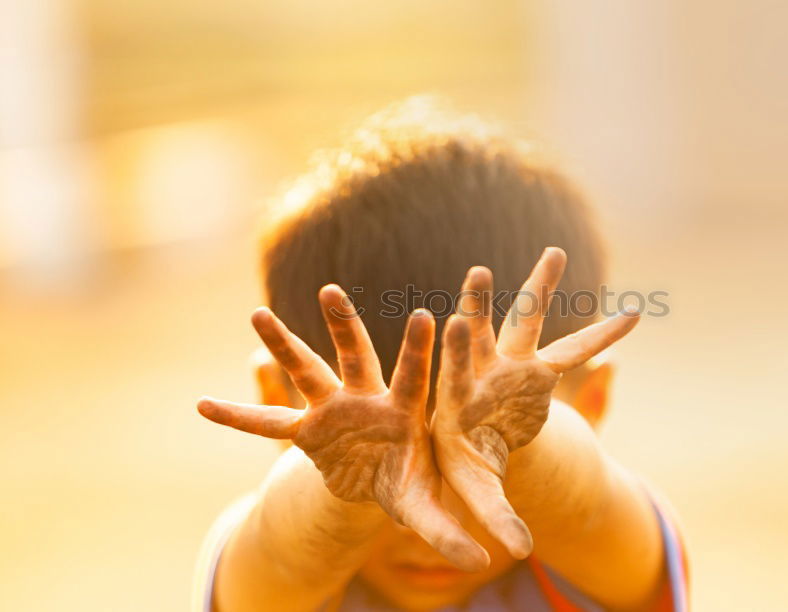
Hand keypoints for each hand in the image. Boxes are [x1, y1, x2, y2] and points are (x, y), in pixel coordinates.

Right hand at [197, 285, 488, 570]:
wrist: (384, 481)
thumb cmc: (412, 482)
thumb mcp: (425, 508)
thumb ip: (447, 530)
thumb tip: (483, 562)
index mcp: (404, 411)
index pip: (414, 376)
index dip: (419, 349)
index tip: (428, 315)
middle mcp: (367, 399)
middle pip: (355, 356)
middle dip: (342, 325)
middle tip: (330, 290)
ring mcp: (333, 410)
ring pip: (307, 371)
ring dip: (282, 345)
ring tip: (256, 314)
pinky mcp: (308, 430)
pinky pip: (267, 422)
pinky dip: (238, 417)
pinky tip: (202, 405)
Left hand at [431, 247, 640, 557]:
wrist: (475, 447)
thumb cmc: (464, 468)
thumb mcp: (477, 494)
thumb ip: (493, 517)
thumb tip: (518, 550)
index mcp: (460, 396)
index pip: (455, 367)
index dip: (456, 346)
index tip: (450, 319)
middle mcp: (486, 371)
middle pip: (481, 330)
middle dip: (479, 302)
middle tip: (477, 270)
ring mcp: (514, 365)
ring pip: (527, 321)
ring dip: (540, 289)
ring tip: (554, 253)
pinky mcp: (540, 371)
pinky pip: (577, 350)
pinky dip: (605, 337)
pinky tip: (638, 315)